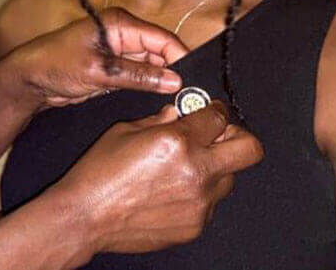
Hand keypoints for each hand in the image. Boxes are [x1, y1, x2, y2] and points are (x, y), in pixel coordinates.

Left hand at [0, 8, 186, 111]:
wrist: (29, 80)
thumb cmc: (56, 65)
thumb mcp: (99, 72)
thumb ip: (137, 76)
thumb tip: (174, 80)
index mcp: (119, 24)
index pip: (162, 38)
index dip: (180, 58)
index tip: (194, 81)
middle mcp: (122, 34)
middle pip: (160, 51)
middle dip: (174, 71)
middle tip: (189, 96)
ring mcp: (119, 52)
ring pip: (153, 65)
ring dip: (162, 81)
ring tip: (179, 100)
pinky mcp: (115, 69)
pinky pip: (140, 76)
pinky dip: (149, 87)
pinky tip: (161, 100)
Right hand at [48, 102, 262, 254]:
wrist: (86, 217)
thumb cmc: (99, 172)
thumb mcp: (125, 131)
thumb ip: (160, 120)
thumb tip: (179, 113)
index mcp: (177, 142)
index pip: (219, 116)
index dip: (215, 109)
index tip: (209, 111)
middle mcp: (196, 172)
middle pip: (249, 149)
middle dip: (237, 136)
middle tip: (217, 136)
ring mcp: (200, 203)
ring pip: (230, 178)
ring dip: (215, 168)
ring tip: (186, 169)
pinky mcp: (196, 226)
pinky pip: (211, 203)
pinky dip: (199, 193)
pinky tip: (172, 192)